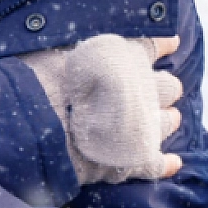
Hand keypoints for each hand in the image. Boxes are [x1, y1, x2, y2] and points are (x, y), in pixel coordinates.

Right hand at [21, 34, 184, 184]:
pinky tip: (173, 162)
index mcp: (124, 58)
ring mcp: (141, 126)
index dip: (161, 45)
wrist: (35, 122)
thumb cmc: (39, 79)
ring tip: (163, 119)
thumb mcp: (54, 50)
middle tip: (152, 92)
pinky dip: (166, 163)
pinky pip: (157, 164)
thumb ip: (71, 51)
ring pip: (167, 122)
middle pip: (168, 87)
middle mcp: (142, 91)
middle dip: (162, 89)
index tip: (170, 44)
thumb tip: (65, 50)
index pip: (151, 47)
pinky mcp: (132, 159)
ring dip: (164, 120)